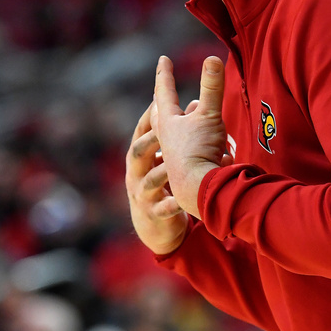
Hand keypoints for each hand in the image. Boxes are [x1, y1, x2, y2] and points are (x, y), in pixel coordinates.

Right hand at [125, 100, 188, 255]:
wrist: (155, 228)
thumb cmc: (162, 186)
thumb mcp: (165, 160)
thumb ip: (177, 134)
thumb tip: (194, 102)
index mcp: (140, 158)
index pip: (140, 132)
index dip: (148, 118)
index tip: (159, 102)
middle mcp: (136, 173)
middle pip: (137, 153)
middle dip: (149, 141)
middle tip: (162, 130)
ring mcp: (143, 194)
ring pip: (150, 180)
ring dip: (163, 171)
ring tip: (176, 165)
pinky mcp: (154, 214)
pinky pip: (163, 208)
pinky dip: (174, 203)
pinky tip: (185, 199)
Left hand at [152, 55, 231, 217]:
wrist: (198, 192)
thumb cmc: (198, 151)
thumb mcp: (207, 116)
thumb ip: (212, 88)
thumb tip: (213, 57)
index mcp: (167, 123)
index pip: (165, 92)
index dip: (165, 74)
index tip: (163, 59)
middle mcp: (167, 139)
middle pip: (163, 116)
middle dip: (165, 103)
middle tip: (161, 93)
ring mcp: (175, 157)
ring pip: (179, 135)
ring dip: (186, 125)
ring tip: (191, 117)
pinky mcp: (186, 173)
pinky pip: (195, 155)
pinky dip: (201, 149)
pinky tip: (210, 151)